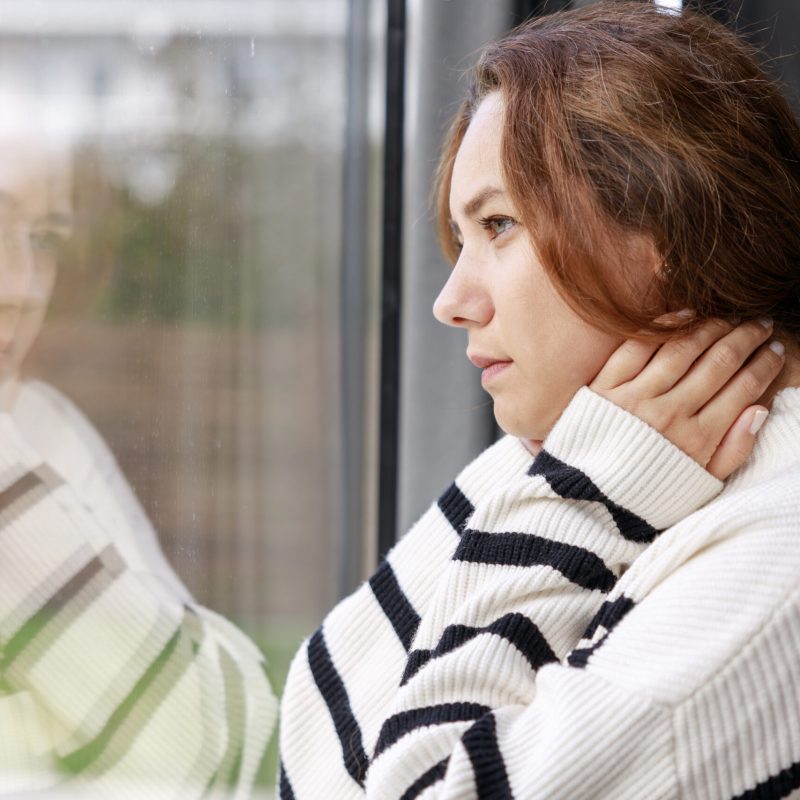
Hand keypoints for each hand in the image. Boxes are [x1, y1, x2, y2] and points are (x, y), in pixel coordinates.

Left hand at [588, 315, 784, 479]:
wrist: (586, 498)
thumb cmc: (646, 492)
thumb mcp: (698, 485)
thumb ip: (733, 451)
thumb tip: (759, 410)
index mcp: (697, 439)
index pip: (742, 388)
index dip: (765, 364)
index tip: (776, 348)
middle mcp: (669, 414)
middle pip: (718, 362)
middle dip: (746, 338)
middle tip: (760, 324)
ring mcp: (635, 397)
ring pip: (682, 349)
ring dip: (712, 327)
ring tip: (728, 317)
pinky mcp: (604, 387)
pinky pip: (637, 347)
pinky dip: (663, 328)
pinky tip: (684, 314)